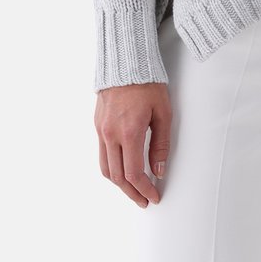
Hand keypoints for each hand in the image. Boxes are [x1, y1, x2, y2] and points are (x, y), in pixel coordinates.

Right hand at [94, 82, 171, 207]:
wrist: (126, 61)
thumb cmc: (148, 83)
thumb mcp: (163, 112)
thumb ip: (160, 144)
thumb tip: (159, 170)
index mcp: (129, 132)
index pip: (134, 174)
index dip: (145, 190)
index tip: (154, 197)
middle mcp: (111, 135)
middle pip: (118, 177)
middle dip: (132, 193)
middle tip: (144, 200)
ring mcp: (101, 130)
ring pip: (106, 169)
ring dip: (119, 184)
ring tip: (134, 189)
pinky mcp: (97, 125)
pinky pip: (101, 154)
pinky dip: (111, 168)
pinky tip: (123, 168)